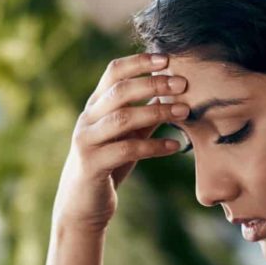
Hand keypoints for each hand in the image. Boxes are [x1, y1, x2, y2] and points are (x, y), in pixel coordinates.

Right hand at [51, 52, 189, 232]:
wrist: (81, 206)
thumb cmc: (108, 166)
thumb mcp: (127, 136)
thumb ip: (144, 116)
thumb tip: (173, 93)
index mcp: (95, 107)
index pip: (113, 72)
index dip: (139, 61)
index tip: (167, 58)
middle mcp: (87, 119)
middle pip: (119, 90)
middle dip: (153, 83)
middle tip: (183, 83)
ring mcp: (86, 141)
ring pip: (122, 117)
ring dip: (157, 111)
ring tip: (184, 111)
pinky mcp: (92, 164)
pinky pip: (126, 150)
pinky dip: (154, 146)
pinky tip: (175, 146)